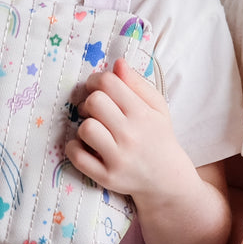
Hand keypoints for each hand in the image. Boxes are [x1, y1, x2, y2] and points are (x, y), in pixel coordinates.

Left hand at [65, 59, 191, 197]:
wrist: (167, 179)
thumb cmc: (158, 137)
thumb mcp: (157, 107)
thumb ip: (137, 84)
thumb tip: (117, 63)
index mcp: (142, 113)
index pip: (108, 83)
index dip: (95, 80)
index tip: (96, 88)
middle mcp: (130, 135)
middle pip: (94, 102)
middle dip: (89, 102)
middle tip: (95, 110)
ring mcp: (118, 158)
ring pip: (85, 128)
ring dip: (84, 126)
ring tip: (94, 130)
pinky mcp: (106, 177)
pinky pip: (77, 156)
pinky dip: (75, 149)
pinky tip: (85, 146)